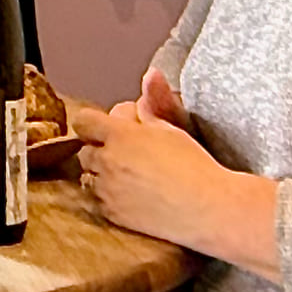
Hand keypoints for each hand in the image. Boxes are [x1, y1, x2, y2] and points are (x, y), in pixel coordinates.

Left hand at [71, 68, 275, 273]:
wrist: (208, 209)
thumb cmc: (195, 166)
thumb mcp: (172, 128)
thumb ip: (151, 105)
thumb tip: (147, 78)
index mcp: (120, 135)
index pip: (84, 121)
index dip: (94, 124)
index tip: (107, 129)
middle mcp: (107, 161)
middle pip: (85, 150)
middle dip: (100, 149)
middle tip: (125, 153)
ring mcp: (107, 189)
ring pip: (86, 176)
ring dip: (100, 173)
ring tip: (128, 174)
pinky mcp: (111, 213)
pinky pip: (96, 200)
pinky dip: (106, 195)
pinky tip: (130, 194)